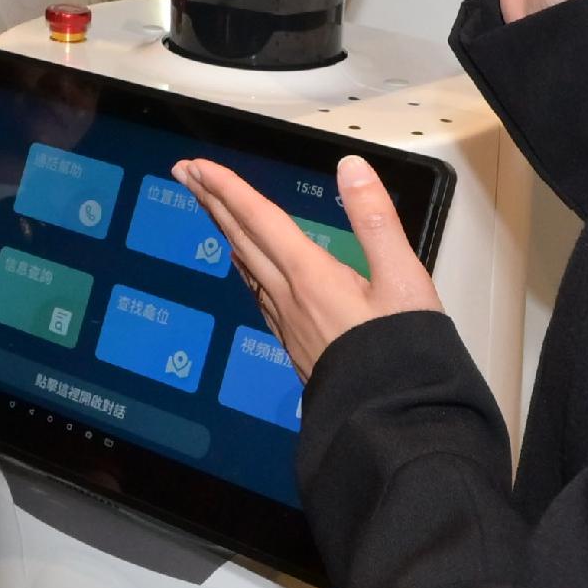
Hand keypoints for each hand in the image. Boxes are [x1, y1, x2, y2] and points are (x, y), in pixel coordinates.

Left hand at [174, 156, 440, 378]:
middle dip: (211, 201)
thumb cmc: (402, 354)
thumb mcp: (402, 278)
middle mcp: (288, 297)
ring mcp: (288, 322)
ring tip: (209, 208)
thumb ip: (375, 219)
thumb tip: (351, 168)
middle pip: (241, 238)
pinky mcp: (295, 342)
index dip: (227, 188)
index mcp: (310, 276)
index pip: (259, 219)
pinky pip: (258, 292)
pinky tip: (246, 267)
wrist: (393, 420)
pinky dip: (245, 265)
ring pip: (245, 265)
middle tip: (185, 174)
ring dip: (224, 230)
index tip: (197, 168)